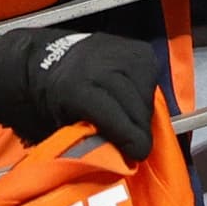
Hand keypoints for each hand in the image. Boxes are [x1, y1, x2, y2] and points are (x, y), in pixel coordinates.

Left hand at [0, 27, 156, 155]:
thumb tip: (113, 156)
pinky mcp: (138, 49)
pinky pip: (152, 78)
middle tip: (138, 144)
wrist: (54, 59)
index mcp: (75, 88)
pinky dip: (147, 94)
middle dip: (140, 129)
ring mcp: (122, 53)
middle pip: (135, 105)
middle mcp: (102, 66)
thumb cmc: (55, 98)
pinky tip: (135, 101)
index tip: (139, 153)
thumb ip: (83, 139)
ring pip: (147, 93)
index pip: (113, 115)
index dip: (129, 137)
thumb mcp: (58, 123)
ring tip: (133, 122)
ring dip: (144, 113)